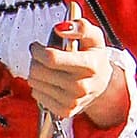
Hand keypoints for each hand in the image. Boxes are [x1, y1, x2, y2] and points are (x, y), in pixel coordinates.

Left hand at [29, 3, 119, 126]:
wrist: (102, 85)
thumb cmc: (94, 57)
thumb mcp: (93, 36)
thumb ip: (80, 26)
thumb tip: (60, 27)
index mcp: (90, 65)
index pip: (51, 58)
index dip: (37, 50)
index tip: (36, 46)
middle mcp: (82, 86)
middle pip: (39, 71)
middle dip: (34, 60)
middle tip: (40, 56)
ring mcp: (73, 101)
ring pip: (35, 83)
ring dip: (35, 73)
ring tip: (46, 68)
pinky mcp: (65, 111)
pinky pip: (37, 95)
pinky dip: (39, 87)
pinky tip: (49, 82)